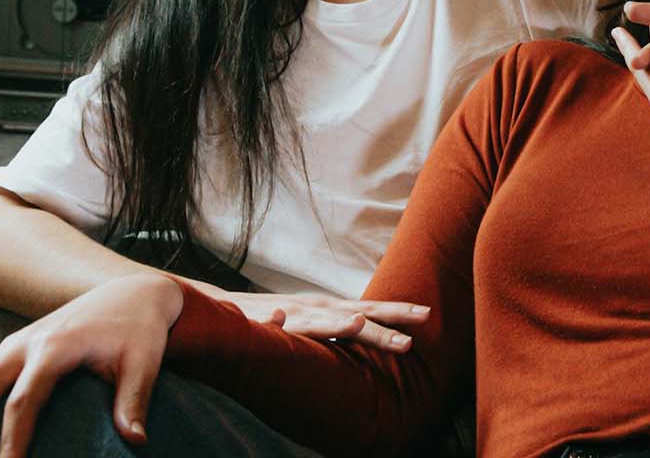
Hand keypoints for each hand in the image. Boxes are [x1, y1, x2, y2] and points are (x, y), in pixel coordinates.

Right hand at [0, 274, 182, 457]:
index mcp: (56, 346)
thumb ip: (134, 399)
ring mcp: (17, 343)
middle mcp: (27, 342)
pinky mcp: (16, 347)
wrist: (131, 293)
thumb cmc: (139, 328)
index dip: (12, 439)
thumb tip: (136, 440)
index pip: (24, 400)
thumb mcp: (144, 361)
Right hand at [206, 289, 427, 350]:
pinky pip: (265, 324)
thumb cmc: (275, 318)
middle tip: (409, 341)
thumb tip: (371, 329)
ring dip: (334, 323)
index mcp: (328, 309)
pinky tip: (277, 320)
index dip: (397, 312)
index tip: (427, 313)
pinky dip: (273, 322)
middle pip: (354, 315)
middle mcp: (314, 309)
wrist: (222, 308)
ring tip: (356, 326)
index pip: (370, 310)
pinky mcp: (259, 323)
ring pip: (314, 321)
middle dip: (382, 326)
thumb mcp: (313, 319)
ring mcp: (288, 315)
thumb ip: (338, 325)